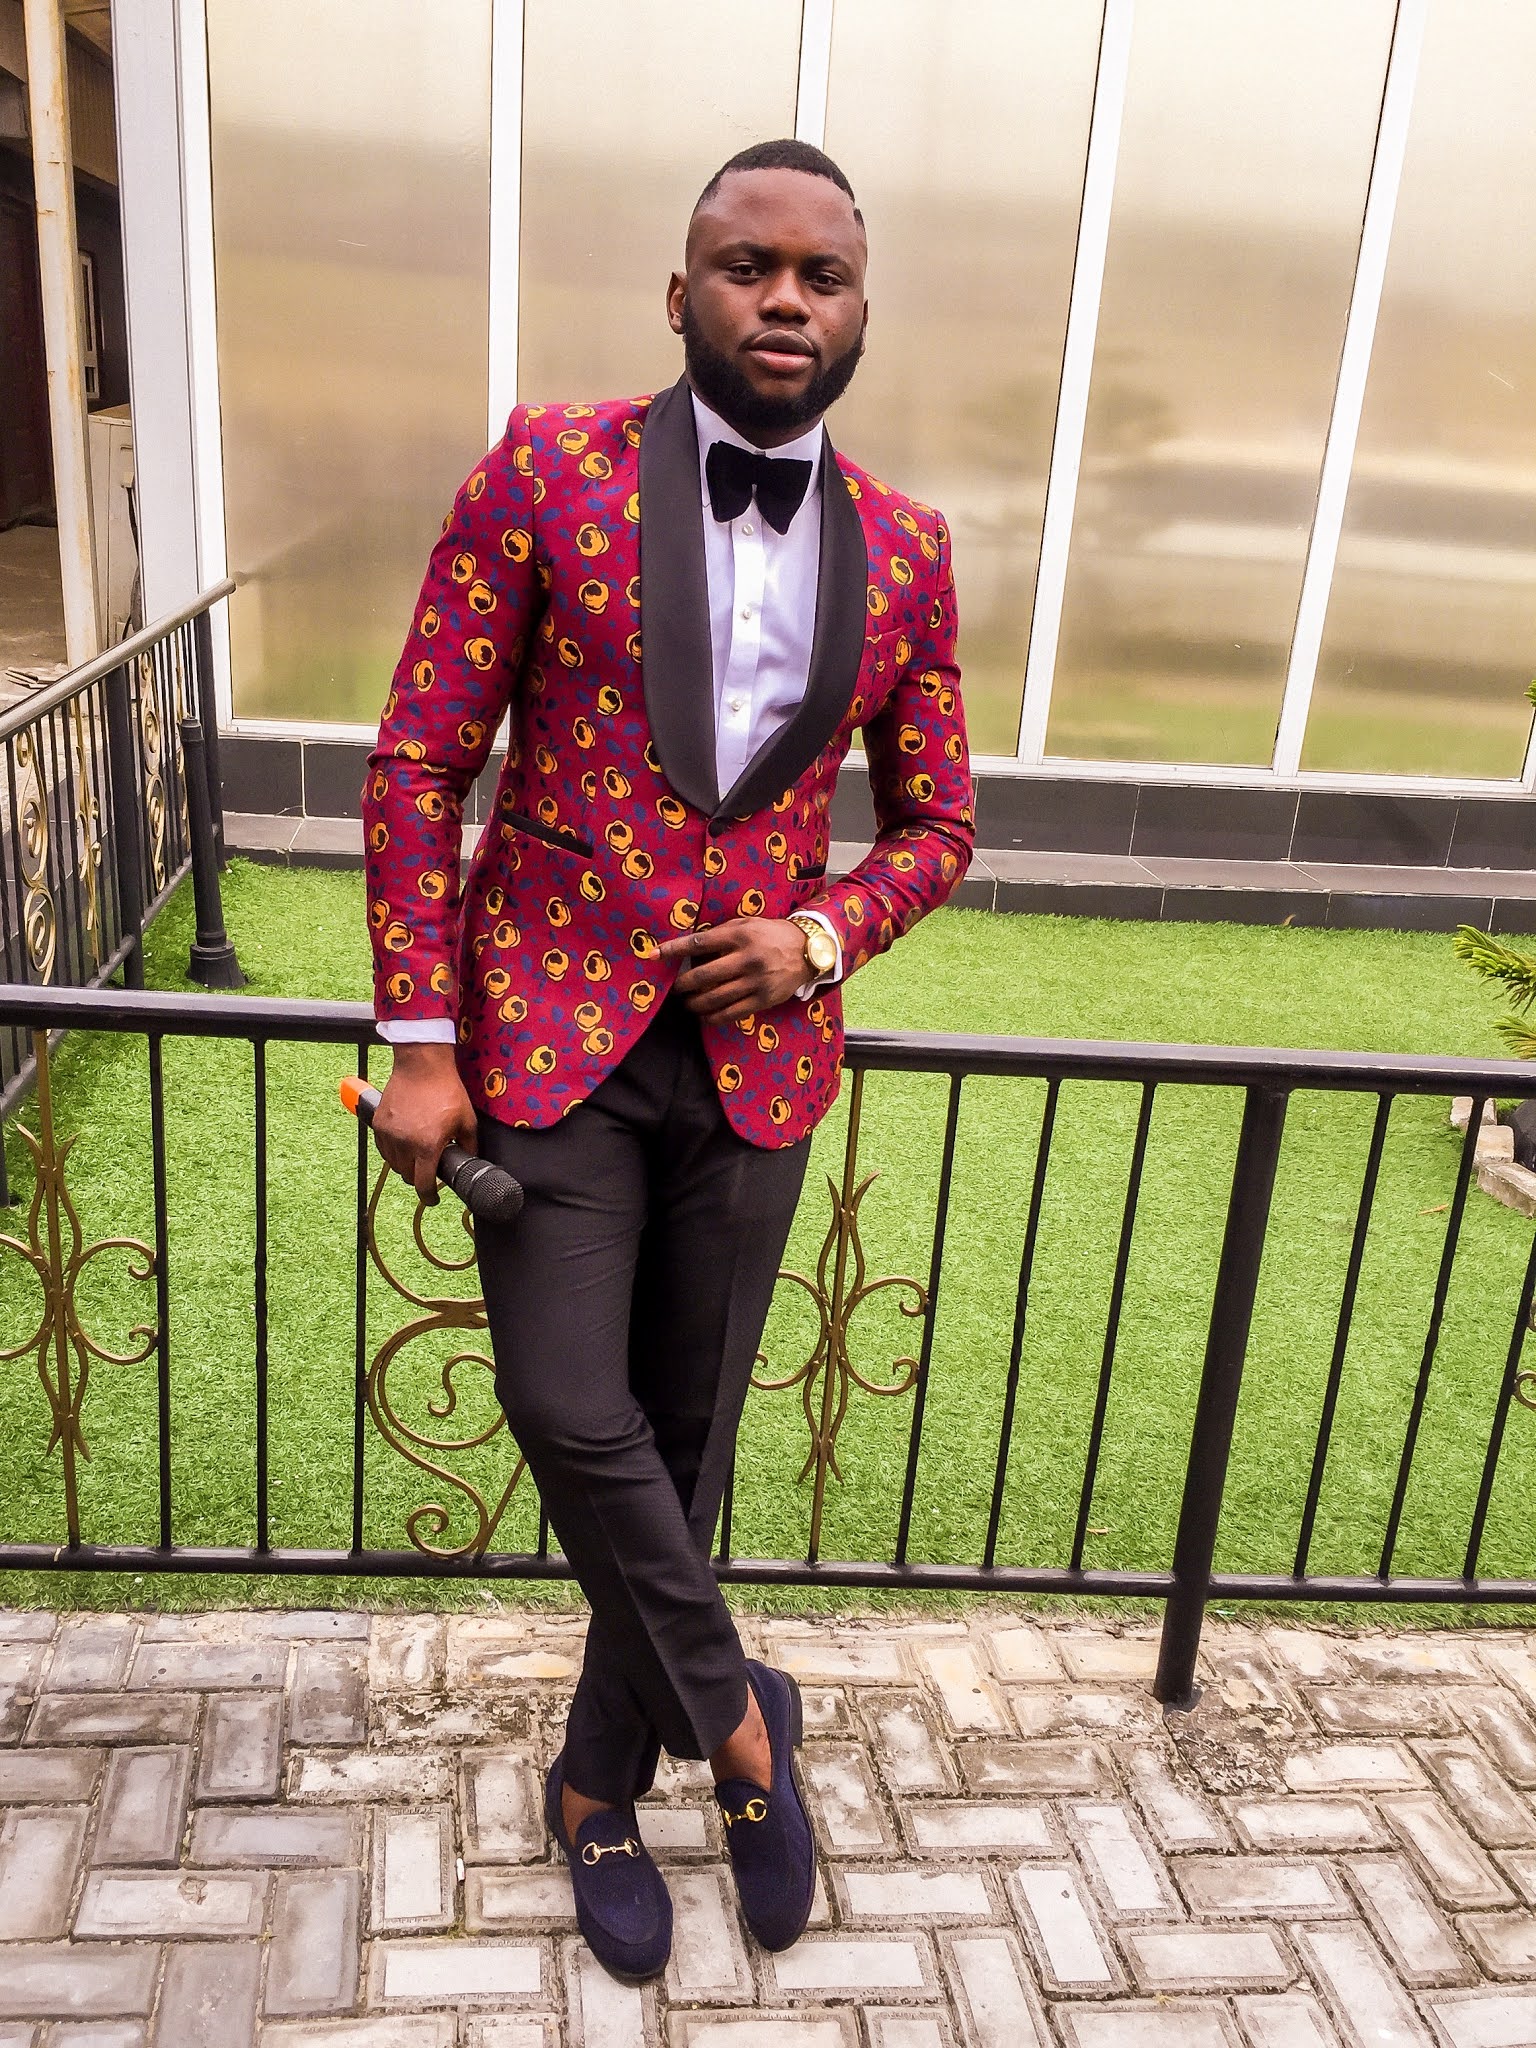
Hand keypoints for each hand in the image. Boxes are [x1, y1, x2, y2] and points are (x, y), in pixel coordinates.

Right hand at [373, 1041, 477, 1201]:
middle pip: (407, 1176)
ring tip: (417, 1155)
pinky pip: (383, 1149)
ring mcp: (389, 1134)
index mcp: (427, 1146)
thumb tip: (471, 1161)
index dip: (429, 1196)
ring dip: (405, 1165)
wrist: (422, 1066)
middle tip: (429, 1169)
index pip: (423, 1184)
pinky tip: (404, 1145)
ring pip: (394, 1164)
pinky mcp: (379, 1124)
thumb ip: (470, 1146)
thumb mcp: (467, 1120)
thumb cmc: (446, 1091)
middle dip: (419, 1177)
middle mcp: (404, 1143)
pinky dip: (393, 1152)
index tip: (433, 1199)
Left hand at [656, 917, 807, 1022]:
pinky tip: (704, 1016)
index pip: (699, 943)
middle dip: (683, 985)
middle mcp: (747, 958)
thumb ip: (721, 933)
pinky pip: (732, 1013)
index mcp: (740, 936)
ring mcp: (756, 981)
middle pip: (703, 976)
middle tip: (676, 988)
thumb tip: (692, 948)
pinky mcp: (763, 999)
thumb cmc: (771, 935)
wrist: (808, 950)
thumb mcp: (747, 924)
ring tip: (688, 1003)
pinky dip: (713, 1017)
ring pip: (715, 998)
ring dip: (695, 1004)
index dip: (674, 949)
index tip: (654, 955)